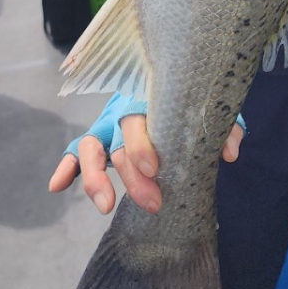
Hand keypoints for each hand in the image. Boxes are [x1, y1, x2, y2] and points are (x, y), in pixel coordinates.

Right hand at [49, 92, 245, 215]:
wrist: (178, 83)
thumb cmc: (192, 100)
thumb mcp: (211, 108)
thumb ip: (225, 125)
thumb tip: (230, 152)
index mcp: (149, 98)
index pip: (138, 120)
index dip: (141, 145)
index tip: (154, 170)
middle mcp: (123, 111)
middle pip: (116, 141)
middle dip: (130, 175)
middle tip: (152, 202)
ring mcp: (107, 125)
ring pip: (88, 146)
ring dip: (93, 177)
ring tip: (105, 205)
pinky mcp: (98, 140)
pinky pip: (75, 151)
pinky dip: (65, 167)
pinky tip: (57, 186)